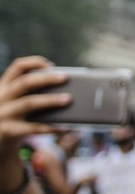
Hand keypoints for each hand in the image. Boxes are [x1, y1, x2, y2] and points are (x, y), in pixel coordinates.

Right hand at [0, 57, 69, 185]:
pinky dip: (49, 127)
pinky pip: (30, 127)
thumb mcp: (19, 102)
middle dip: (46, 79)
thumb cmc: (16, 119)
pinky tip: (63, 128)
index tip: (52, 65)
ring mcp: (2, 114)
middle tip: (66, 77)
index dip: (35, 63)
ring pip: (28, 103)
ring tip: (69, 99)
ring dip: (50, 100)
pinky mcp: (6, 130)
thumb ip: (35, 94)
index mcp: (5, 86)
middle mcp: (1, 97)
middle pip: (24, 83)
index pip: (18, 67)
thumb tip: (69, 91)